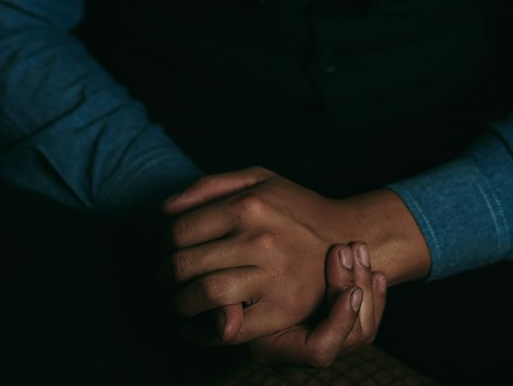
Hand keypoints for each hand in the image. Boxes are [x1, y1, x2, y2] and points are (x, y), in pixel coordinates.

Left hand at [161, 166, 428, 346]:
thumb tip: (164, 209)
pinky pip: (228, 328)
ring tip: (179, 302)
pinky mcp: (282, 309)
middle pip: (185, 264)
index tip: (166, 252)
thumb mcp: (260, 179)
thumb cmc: (296, 208)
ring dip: (179, 304)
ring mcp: (272, 275)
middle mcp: (260, 238)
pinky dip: (201, 334)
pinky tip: (194, 328)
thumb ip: (210, 186)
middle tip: (165, 280)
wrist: (349, 236)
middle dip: (164, 277)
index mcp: (250, 203)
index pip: (180, 231)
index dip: (163, 246)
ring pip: (202, 295)